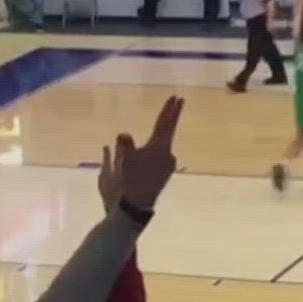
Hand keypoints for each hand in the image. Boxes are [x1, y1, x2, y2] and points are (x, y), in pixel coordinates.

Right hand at [104, 95, 185, 210]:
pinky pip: (162, 154)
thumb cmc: (130, 180)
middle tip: (179, 100)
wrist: (137, 205)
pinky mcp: (166, 173)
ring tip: (163, 122)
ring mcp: (169, 164)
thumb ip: (125, 144)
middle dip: (173, 114)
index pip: (165, 123)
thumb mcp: (124, 159)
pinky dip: (158, 146)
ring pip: (165, 143)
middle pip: (170, 129)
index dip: (169, 109)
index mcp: (159, 147)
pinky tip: (154, 149)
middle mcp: (168, 154)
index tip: (176, 97)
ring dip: (163, 132)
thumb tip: (123, 134)